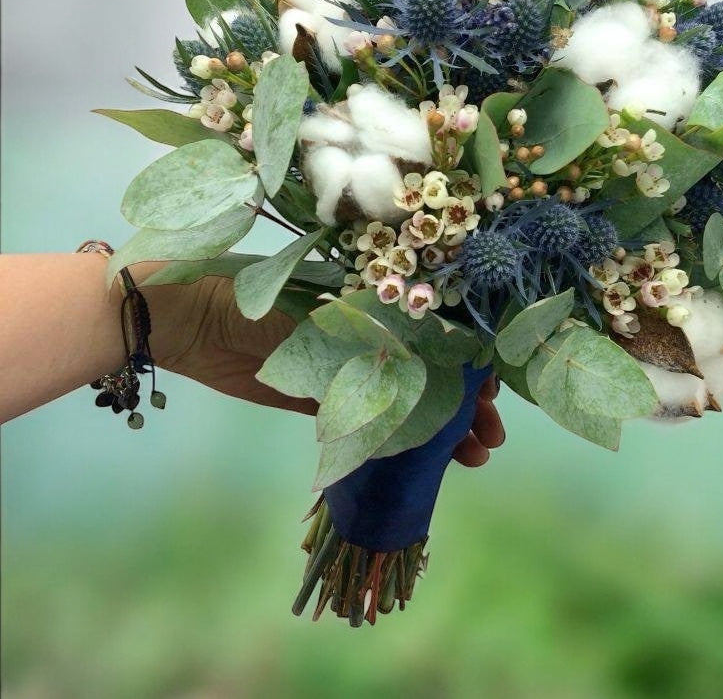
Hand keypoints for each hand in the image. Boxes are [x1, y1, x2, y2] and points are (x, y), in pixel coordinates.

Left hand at [145, 272, 504, 465]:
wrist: (193, 320)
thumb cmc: (262, 295)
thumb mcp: (329, 310)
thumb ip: (383, 333)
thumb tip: (446, 354)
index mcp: (378, 297)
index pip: (441, 331)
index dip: (471, 362)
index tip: (493, 391)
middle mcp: (372, 332)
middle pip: (434, 371)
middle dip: (465, 404)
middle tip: (489, 438)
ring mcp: (350, 367)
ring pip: (410, 402)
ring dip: (440, 429)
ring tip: (470, 459)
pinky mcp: (323, 398)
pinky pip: (374, 423)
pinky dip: (401, 442)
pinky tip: (425, 463)